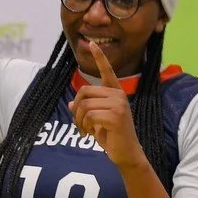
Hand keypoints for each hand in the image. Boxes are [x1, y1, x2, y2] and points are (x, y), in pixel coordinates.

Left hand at [69, 43, 143, 167]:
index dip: (99, 57)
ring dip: (79, 121)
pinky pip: (90, 116)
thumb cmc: (112, 136)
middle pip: (84, 91)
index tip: (92, 44)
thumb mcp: (97, 121)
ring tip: (85, 131)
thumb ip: (87, 109)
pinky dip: (85, 126)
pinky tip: (91, 134)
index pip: (107, 71)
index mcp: (116, 93)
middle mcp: (118, 95)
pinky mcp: (116, 116)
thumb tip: (70, 104)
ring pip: (84, 105)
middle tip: (78, 124)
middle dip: (76, 109)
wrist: (127, 153)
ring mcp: (118, 104)